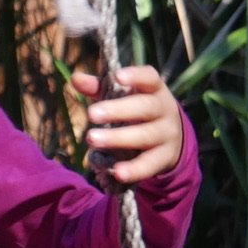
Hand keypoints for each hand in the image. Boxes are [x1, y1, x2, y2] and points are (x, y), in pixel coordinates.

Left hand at [73, 65, 182, 185]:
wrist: (172, 140)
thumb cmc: (138, 112)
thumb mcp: (123, 97)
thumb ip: (99, 87)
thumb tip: (75, 78)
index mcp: (155, 90)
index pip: (150, 78)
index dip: (136, 76)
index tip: (117, 76)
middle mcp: (165, 110)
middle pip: (145, 107)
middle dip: (118, 110)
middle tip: (91, 114)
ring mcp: (167, 135)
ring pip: (145, 136)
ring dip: (118, 138)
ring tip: (92, 139)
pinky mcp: (165, 158)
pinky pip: (150, 164)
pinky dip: (135, 169)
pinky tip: (117, 172)